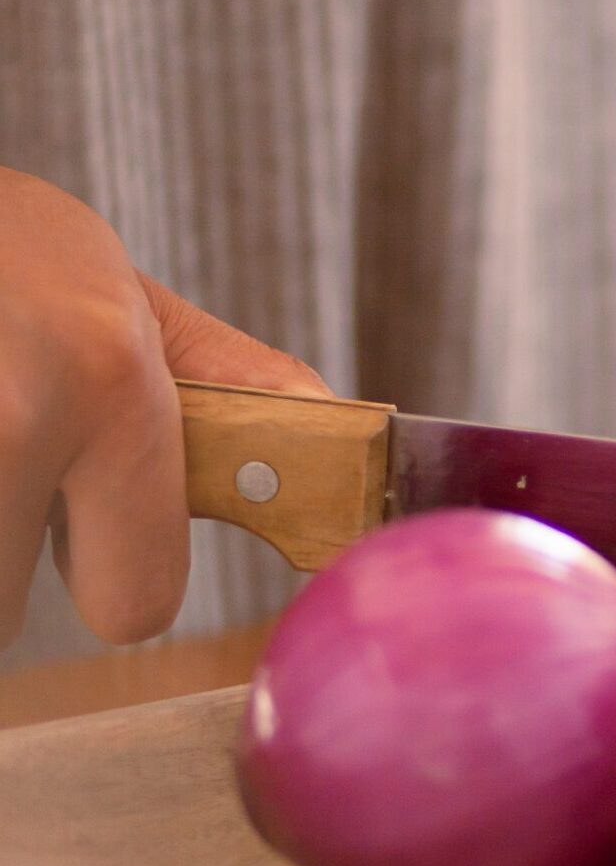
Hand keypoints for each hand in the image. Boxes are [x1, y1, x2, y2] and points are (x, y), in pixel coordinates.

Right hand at [0, 168, 330, 646]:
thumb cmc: (10, 249)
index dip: (119, 571)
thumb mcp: (125, 299)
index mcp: (108, 383)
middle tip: (17, 455)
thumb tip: (333, 436)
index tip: (93, 524)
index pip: (134, 604)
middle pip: (5, 616)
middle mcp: (14, 417)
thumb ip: (226, 386)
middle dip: (8, 552)